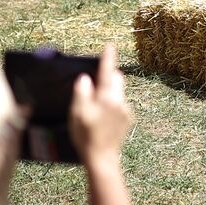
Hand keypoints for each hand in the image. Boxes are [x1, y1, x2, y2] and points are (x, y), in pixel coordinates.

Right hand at [68, 44, 132, 167]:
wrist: (102, 158)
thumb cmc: (86, 135)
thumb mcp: (77, 113)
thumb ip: (82, 93)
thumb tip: (86, 78)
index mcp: (106, 97)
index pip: (108, 72)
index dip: (108, 58)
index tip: (110, 46)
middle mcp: (119, 101)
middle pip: (117, 79)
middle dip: (109, 77)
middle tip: (95, 85)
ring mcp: (125, 111)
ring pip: (119, 93)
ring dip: (110, 93)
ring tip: (96, 107)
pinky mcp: (127, 120)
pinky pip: (120, 105)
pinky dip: (112, 105)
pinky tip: (102, 118)